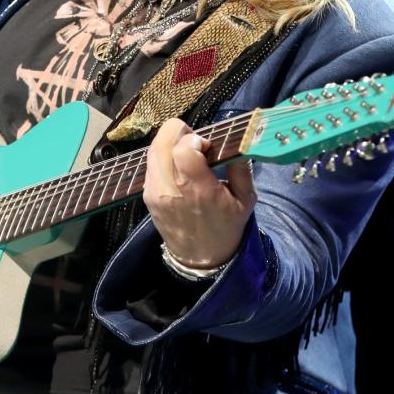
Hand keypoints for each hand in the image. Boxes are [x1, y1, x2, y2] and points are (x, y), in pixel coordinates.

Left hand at [143, 118, 257, 269]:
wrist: (201, 259)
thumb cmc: (226, 227)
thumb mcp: (246, 200)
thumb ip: (242, 168)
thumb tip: (239, 141)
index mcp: (199, 190)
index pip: (183, 148)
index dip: (195, 138)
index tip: (207, 146)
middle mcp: (171, 189)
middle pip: (162, 142)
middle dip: (180, 134)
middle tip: (196, 145)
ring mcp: (155, 193)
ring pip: (153, 149)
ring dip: (170, 144)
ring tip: (187, 156)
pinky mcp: (147, 196)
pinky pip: (151, 164)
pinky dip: (164, 157)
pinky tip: (178, 169)